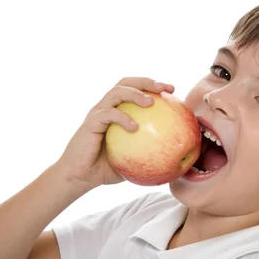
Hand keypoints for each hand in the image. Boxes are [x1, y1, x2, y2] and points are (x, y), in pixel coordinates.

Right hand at [55, 77, 174, 188]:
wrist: (79, 177)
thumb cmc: (105, 170)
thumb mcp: (133, 162)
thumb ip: (150, 155)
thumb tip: (178, 161)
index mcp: (116, 111)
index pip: (134, 90)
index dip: (152, 85)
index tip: (172, 90)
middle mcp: (105, 107)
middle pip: (125, 83)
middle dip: (147, 81)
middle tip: (165, 88)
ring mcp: (97, 114)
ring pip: (116, 92)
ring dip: (135, 94)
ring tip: (151, 102)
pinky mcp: (90, 124)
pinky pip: (108, 115)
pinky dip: (122, 118)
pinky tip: (135, 127)